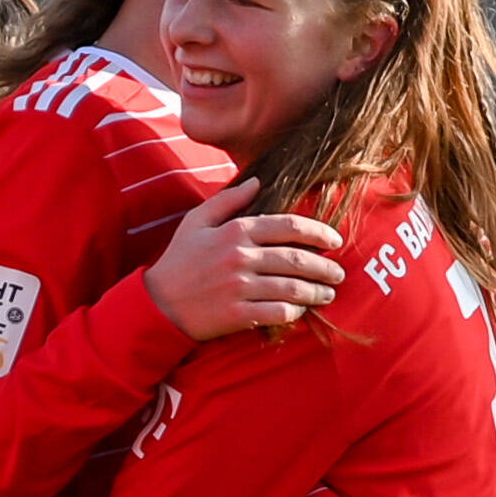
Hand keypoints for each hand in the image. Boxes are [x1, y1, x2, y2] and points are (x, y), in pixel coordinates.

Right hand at [143, 179, 346, 340]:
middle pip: (296, 259)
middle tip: (338, 272)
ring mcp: (239, 287)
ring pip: (292, 288)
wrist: (157, 304)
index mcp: (234, 231)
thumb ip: (228, 200)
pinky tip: (300, 311)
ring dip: (316, 291)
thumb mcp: (196, 221)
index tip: (334, 240)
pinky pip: (277, 312)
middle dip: (324, 266)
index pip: (288, 226)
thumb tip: (258, 182)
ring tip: (328, 293)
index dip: (318, 232)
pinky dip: (294, 312)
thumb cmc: (179, 261)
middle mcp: (240, 257)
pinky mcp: (237, 314)